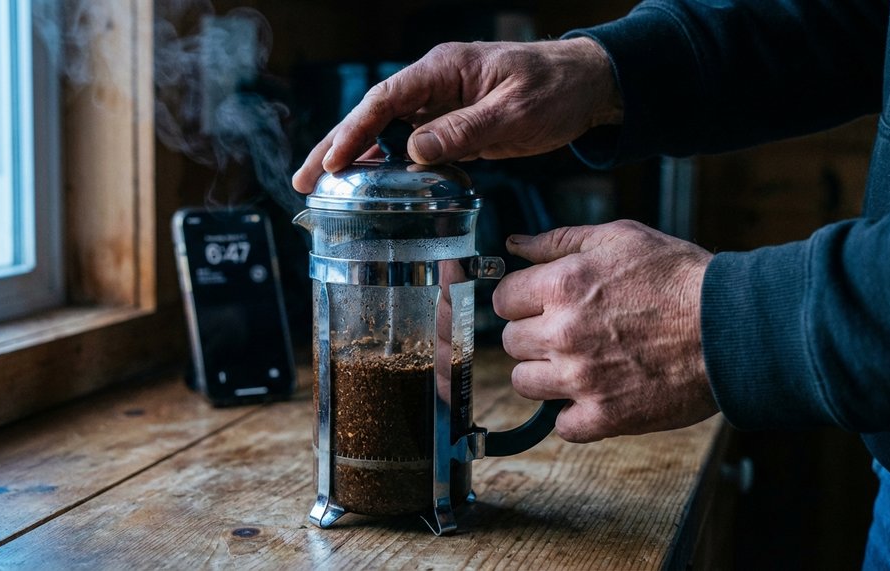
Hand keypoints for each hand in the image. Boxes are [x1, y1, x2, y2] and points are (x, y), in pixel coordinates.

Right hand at [292, 37, 622, 193]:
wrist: (585, 85)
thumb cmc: (554, 89)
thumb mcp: (514, 112)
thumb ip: (465, 130)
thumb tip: (414, 151)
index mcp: (443, 69)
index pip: (385, 100)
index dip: (354, 131)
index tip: (332, 164)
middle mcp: (434, 84)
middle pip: (372, 115)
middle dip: (336, 146)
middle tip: (304, 181)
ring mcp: (440, 104)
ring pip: (385, 131)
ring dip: (355, 158)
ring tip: (323, 189)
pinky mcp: (451, 123)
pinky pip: (409, 143)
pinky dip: (386, 163)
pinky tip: (371, 185)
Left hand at [492, 220, 717, 442]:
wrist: (732, 328)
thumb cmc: (680, 279)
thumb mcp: (619, 237)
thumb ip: (558, 241)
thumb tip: (515, 245)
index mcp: (562, 286)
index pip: (502, 299)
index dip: (520, 300)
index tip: (538, 304)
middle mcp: (563, 333)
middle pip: (509, 342)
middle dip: (532, 334)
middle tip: (565, 331)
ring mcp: (581, 379)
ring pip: (524, 383)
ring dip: (544, 374)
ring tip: (577, 362)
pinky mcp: (604, 416)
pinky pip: (561, 426)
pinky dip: (573, 414)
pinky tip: (594, 393)